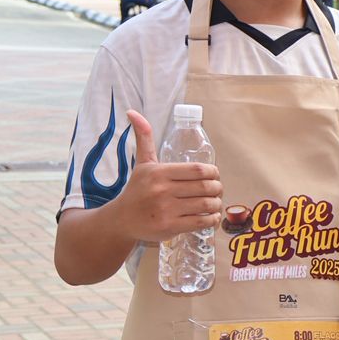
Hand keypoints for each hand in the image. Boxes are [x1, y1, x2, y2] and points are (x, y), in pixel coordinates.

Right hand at [113, 109, 223, 241]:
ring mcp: (166, 210)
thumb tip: (132, 111)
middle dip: (218, 188)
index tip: (215, 175)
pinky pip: (200, 222)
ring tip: (216, 202)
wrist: (121, 220)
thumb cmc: (137, 189)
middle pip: (205, 187)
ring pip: (205, 205)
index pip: (199, 170)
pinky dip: (211, 219)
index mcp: (159, 173)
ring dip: (217, 204)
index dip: (214, 172)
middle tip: (218, 189)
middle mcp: (162, 191)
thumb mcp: (142, 163)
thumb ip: (144, 137)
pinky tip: (211, 216)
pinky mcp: (169, 228)